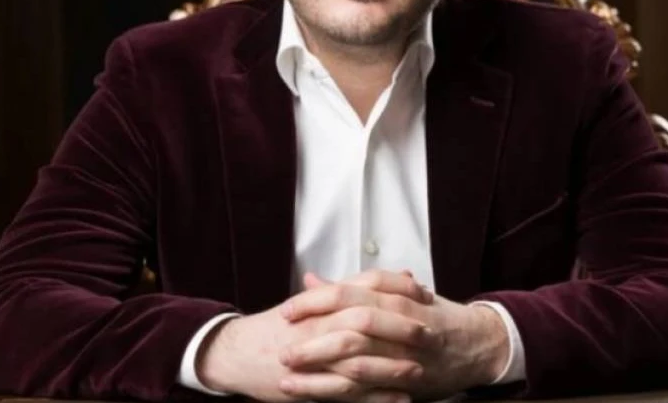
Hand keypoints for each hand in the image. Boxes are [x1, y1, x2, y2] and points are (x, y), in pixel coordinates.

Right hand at [196, 270, 436, 402]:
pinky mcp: (309, 385)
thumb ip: (349, 291)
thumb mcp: (312, 303)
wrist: (236, 353)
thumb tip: (395, 278)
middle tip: (430, 332)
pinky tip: (400, 399)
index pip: (364, 286)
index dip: (396, 289)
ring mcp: (312, 356)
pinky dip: (376, 397)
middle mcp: (317, 325)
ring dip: (392, 365)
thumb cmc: (277, 328)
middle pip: (365, 321)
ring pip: (358, 359)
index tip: (423, 295)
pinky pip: (348, 393)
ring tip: (419, 369)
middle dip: (400, 328)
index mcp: (320, 302)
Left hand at [280, 271, 511, 401]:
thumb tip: (311, 279)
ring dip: (320, 365)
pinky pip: (370, 388)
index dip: (317, 300)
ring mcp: (408, 354)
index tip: (288, 309)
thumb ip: (353, 289)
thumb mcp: (397, 294)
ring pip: (361, 358)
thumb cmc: (432, 315)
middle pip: (354, 322)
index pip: (352, 291)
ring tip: (287, 371)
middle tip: (283, 342)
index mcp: (399, 296)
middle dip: (315, 333)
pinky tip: (311, 393)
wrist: (478, 345)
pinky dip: (339, 390)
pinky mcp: (408, 381)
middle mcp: (405, 323)